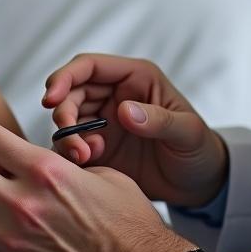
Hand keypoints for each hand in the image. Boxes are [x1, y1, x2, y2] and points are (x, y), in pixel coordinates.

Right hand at [43, 54, 227, 207]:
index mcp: (134, 78)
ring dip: (67, 137)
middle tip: (73, 142)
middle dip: (63, 113)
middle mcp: (114, 95)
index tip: (51, 98)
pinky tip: (89, 165)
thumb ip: (158, 119)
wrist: (200, 185)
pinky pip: (72, 145)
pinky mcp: (99, 148)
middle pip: (72, 92)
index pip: (89, 66)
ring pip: (68, 119)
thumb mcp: (187, 132)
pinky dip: (71, 154)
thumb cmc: (199, 149)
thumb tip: (124, 110)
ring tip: (85, 157)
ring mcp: (104, 122)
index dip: (65, 77)